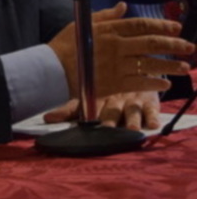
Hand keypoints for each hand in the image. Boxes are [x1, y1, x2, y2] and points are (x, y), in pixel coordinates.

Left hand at [44, 91, 160, 130]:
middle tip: (106, 129)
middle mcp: (113, 99)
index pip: (85, 107)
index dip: (77, 114)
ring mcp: (131, 101)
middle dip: (108, 120)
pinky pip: (151, 110)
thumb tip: (46, 118)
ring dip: (131, 120)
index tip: (71, 122)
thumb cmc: (107, 91)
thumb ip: (68, 110)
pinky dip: (152, 117)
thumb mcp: (89, 98)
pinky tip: (152, 123)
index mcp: (96, 98)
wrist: (136, 69)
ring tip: (131, 129)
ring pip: (131, 111)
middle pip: (110, 111)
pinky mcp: (150, 102)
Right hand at [48, 2, 194, 98]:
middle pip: (151, 43)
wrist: (52, 70)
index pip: (141, 25)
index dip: (161, 25)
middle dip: (173, 45)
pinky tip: (165, 84)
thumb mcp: (83, 23)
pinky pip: (140, 83)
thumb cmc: (65, 45)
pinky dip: (154, 84)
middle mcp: (116, 46)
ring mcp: (116, 65)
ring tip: (184, 67)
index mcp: (109, 30)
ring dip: (169, 65)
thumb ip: (106, 16)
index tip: (177, 28)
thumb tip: (123, 6)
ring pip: (150, 64)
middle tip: (189, 47)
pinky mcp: (114, 83)